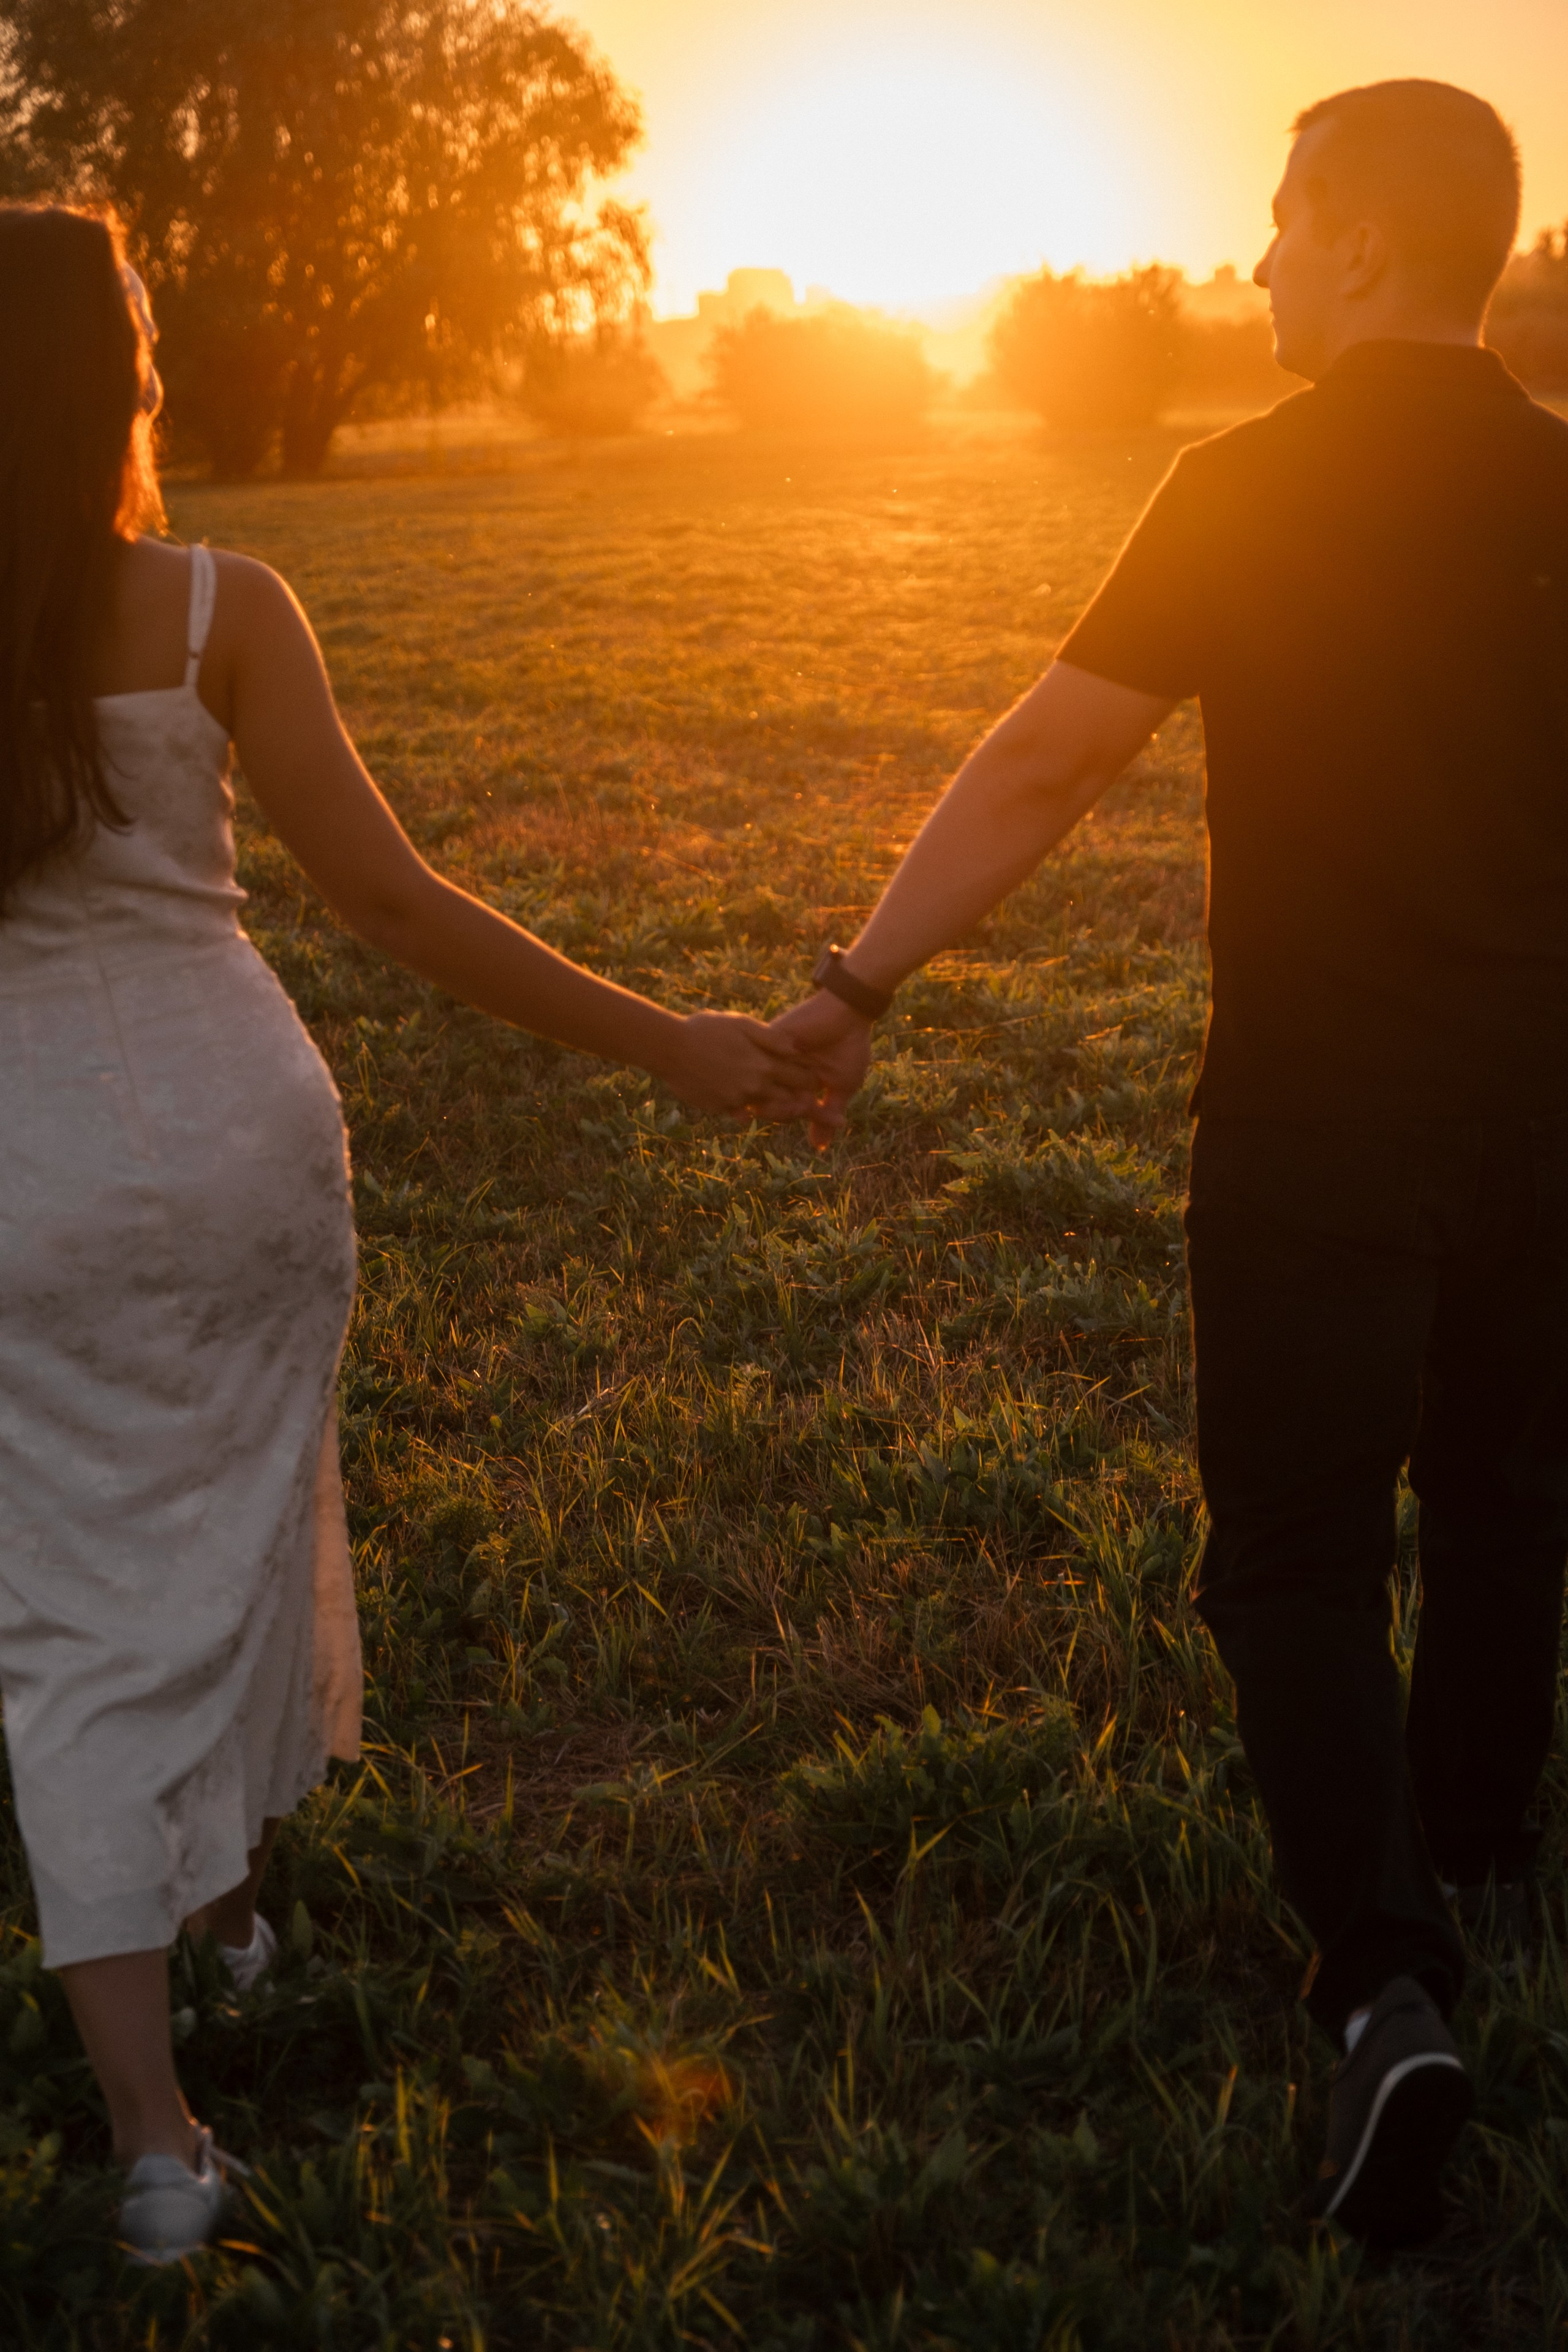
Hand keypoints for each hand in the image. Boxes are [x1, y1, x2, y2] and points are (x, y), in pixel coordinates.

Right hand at [658, 1009, 822, 1119]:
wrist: (669, 1048)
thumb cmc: (705, 1029)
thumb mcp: (740, 1024)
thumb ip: (771, 1037)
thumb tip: (797, 1049)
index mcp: (763, 1063)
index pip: (801, 1077)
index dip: (813, 1080)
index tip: (820, 1082)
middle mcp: (754, 1086)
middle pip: (790, 1101)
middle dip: (805, 1105)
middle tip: (818, 1109)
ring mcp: (737, 1100)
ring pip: (768, 1111)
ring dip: (779, 1110)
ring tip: (785, 1105)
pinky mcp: (720, 1109)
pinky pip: (741, 1113)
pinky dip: (747, 1109)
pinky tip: (746, 1101)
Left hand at [766, 990, 872, 1147]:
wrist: (849, 1013)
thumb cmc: (849, 1048)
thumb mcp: (842, 1086)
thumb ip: (826, 1115)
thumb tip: (819, 1147)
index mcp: (793, 1085)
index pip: (783, 1110)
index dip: (795, 1116)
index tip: (817, 1117)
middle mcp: (779, 1072)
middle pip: (766, 1101)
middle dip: (786, 1109)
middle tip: (807, 1104)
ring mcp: (772, 1056)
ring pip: (760, 1083)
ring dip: (779, 1093)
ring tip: (801, 1092)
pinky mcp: (769, 1038)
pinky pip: (759, 1059)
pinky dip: (770, 1069)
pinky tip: (785, 1073)